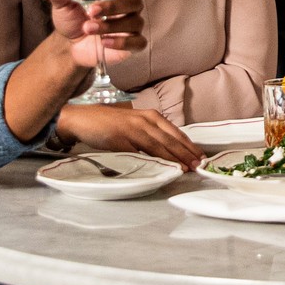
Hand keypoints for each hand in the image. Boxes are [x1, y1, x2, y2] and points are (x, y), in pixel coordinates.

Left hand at [32, 0, 151, 75]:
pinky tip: (105, 43)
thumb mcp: (62, 4)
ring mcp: (131, 25)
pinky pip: (136, 41)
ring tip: (89, 28)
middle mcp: (127, 7)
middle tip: (92, 11)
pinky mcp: (131, 44)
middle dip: (114, 5)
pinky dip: (122, 42)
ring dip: (111, 25)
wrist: (69, 46)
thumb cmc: (71, 19)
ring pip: (133, 22)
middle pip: (135, 1)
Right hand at [58, 102, 200, 163]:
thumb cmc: (110, 123)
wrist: (83, 119)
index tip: (201, 157)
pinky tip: (161, 167)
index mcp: (151, 116)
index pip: (176, 132)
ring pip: (159, 146)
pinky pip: (140, 152)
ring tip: (185, 168)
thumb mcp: (135, 125)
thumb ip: (150, 135)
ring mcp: (133, 129)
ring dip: (173, 158)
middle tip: (199, 166)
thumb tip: (168, 151)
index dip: (189, 146)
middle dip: (186, 154)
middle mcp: (145, 120)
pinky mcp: (121, 139)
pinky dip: (153, 160)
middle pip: (170, 140)